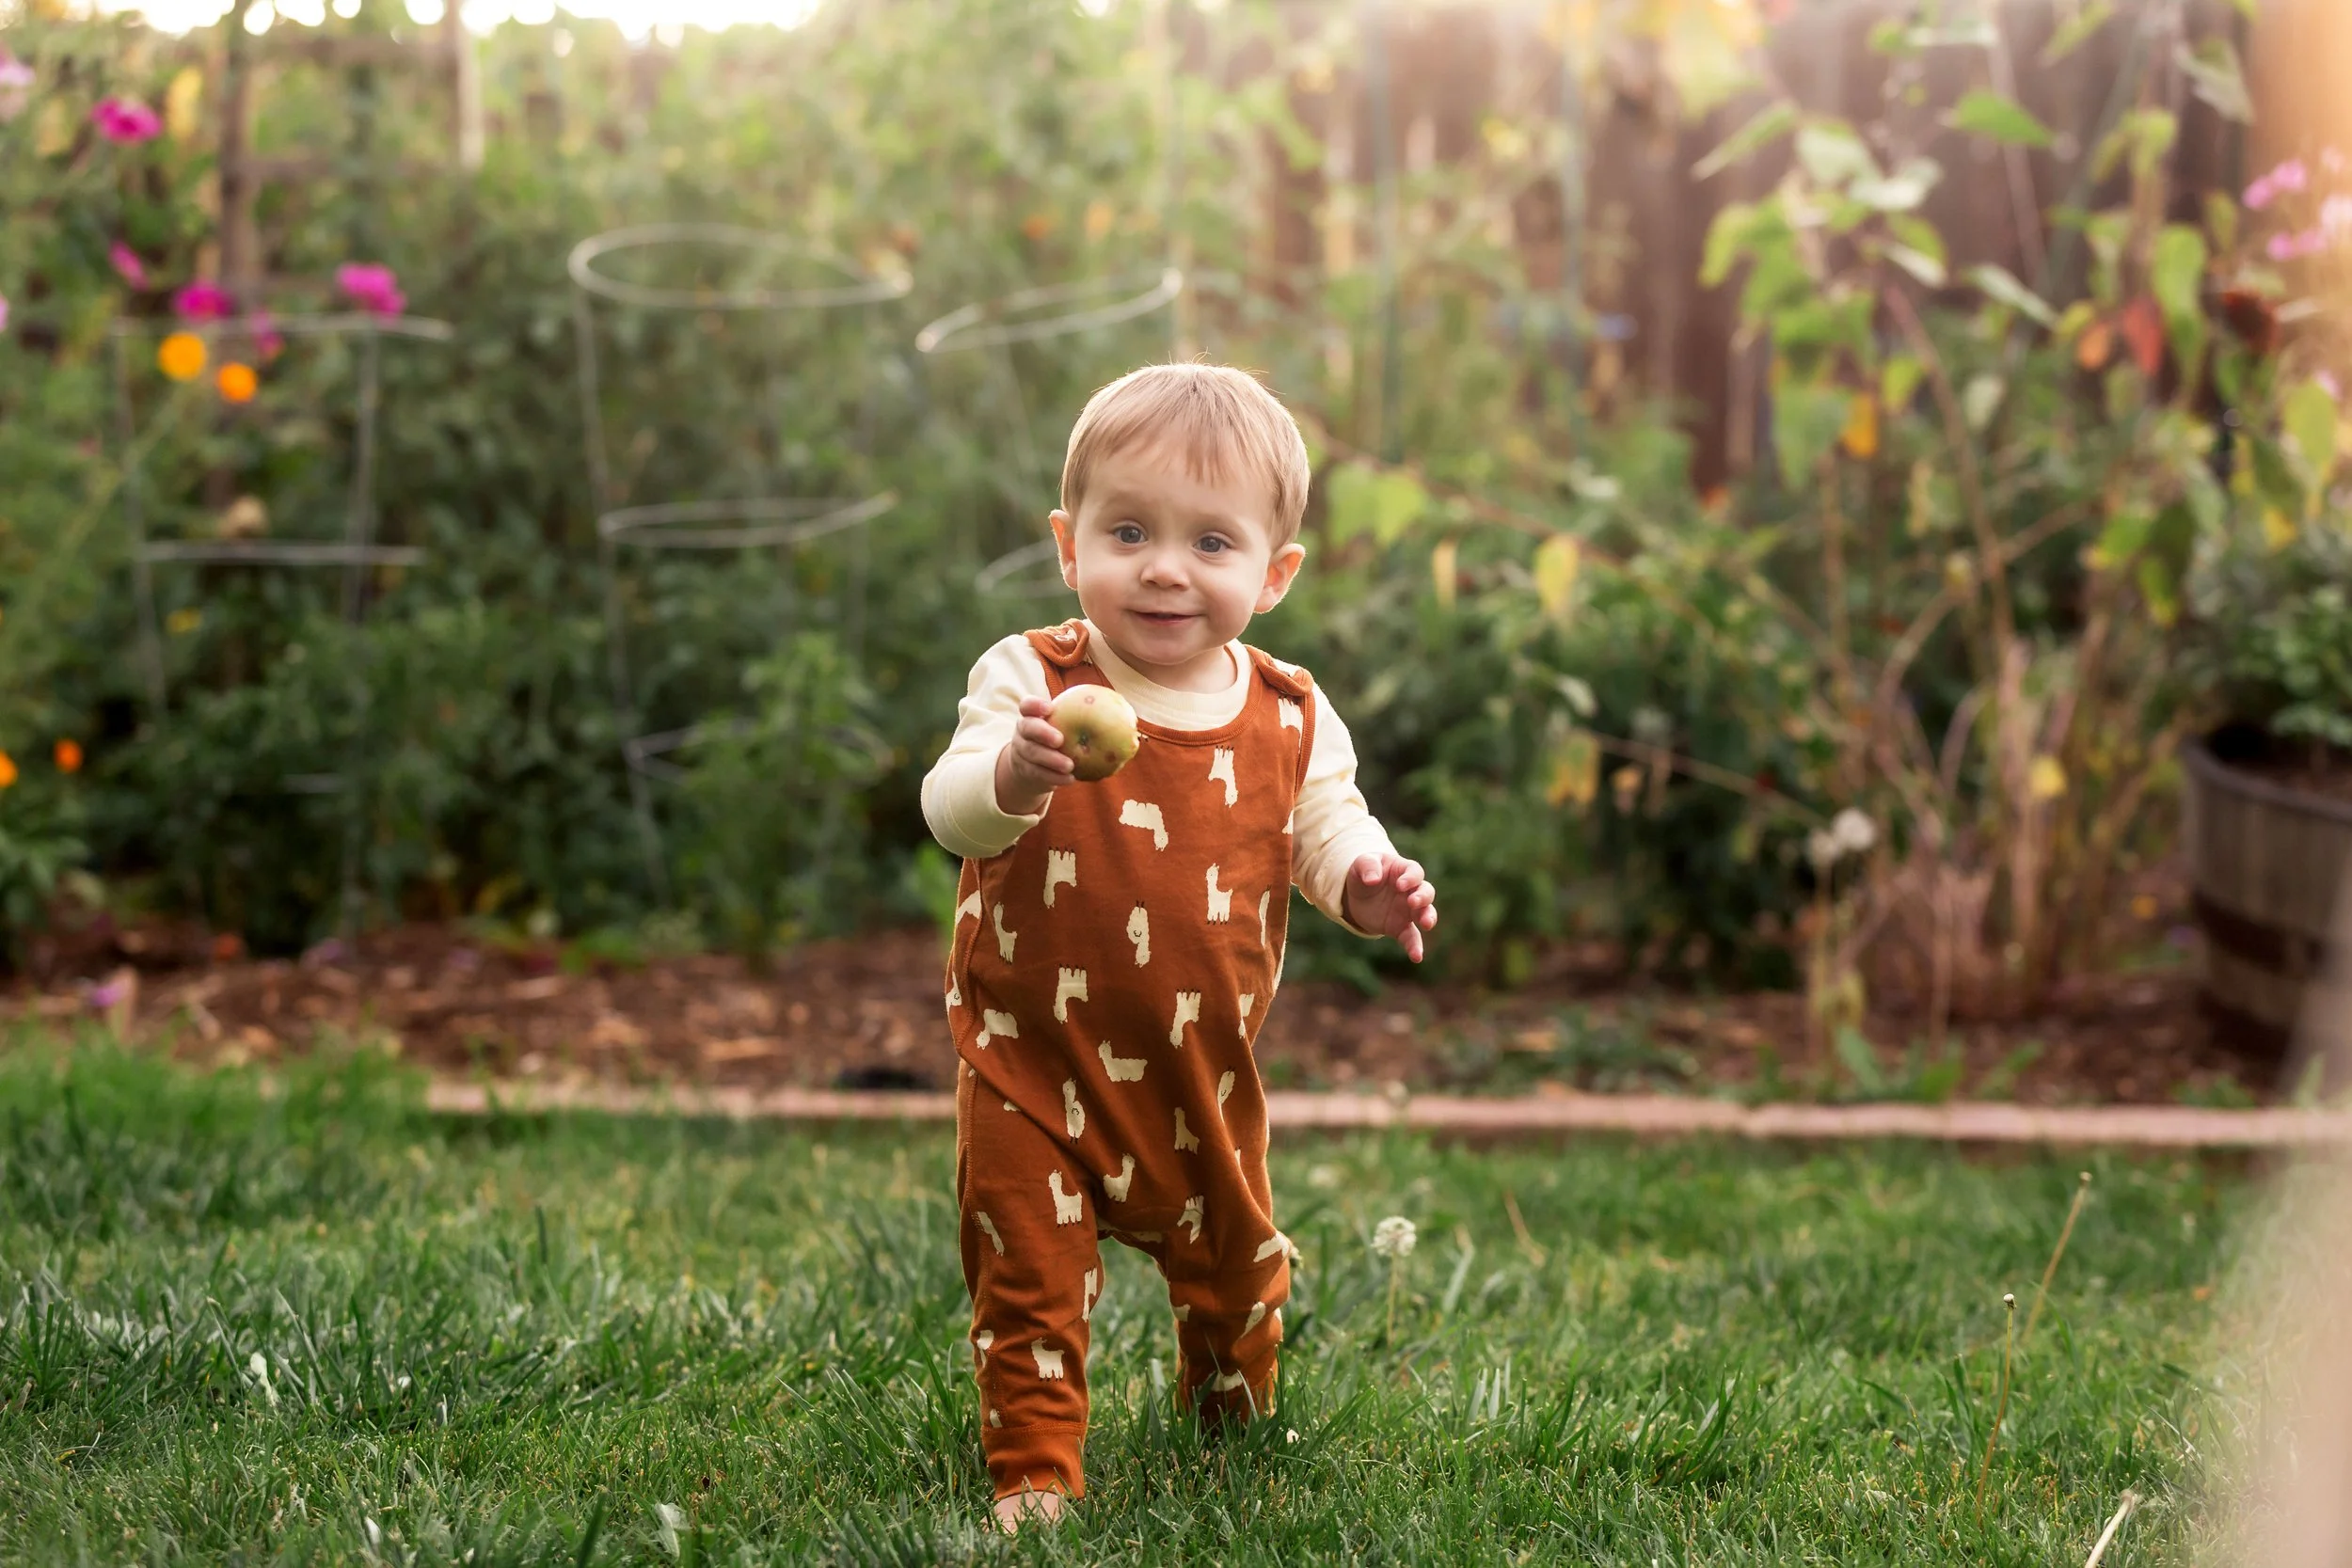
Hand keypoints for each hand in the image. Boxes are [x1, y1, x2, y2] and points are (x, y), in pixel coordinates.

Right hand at [994, 696, 1075, 815]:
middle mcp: (1023, 732)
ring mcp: (1021, 752)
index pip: (1027, 705)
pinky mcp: (1026, 771)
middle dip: (1042, 733)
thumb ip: (1083, 718)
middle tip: (1060, 740)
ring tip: (1069, 765)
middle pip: (1026, 728)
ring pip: (1032, 753)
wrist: (1034, 767)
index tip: (1050, 708)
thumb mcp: (1064, 726)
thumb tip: (1123, 716)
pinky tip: (1070, 779)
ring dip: (1051, 760)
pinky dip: (1054, 777)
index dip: (1035, 705)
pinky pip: (1038, 773)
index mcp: (1032, 716)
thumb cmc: (1058, 738)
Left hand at [1342, 853, 1437, 962]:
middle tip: (1412, 902)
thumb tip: (1372, 879)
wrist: (1357, 894)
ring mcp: (1408, 910)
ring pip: (1426, 913)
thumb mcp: (1361, 863)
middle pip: (1426, 892)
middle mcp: (1411, 891)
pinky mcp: (1400, 927)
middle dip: (1423, 897)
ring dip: (1428, 918)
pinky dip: (1415, 947)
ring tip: (1426, 924)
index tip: (1400, 885)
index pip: (1415, 872)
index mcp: (1403, 871)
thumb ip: (1367, 866)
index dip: (1410, 878)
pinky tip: (1416, 957)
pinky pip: (1411, 938)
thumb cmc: (1365, 872)